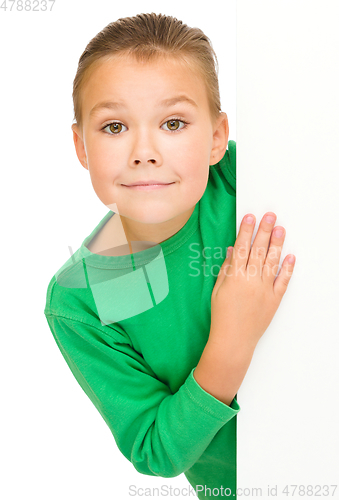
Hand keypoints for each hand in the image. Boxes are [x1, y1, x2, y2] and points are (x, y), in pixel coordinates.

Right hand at [210, 212, 295, 351]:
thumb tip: (232, 250)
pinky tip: (290, 257)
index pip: (241, 248)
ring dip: (277, 244)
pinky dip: (287, 269)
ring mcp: (264, 290)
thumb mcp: (217, 290)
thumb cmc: (222, 316)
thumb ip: (226, 269)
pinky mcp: (274, 300)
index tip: (250, 217)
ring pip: (272, 262)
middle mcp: (251, 281)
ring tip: (280, 229)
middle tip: (270, 216)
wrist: (233, 340)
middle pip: (259, 250)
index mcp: (234, 277)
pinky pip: (282, 281)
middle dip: (264, 231)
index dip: (246, 231)